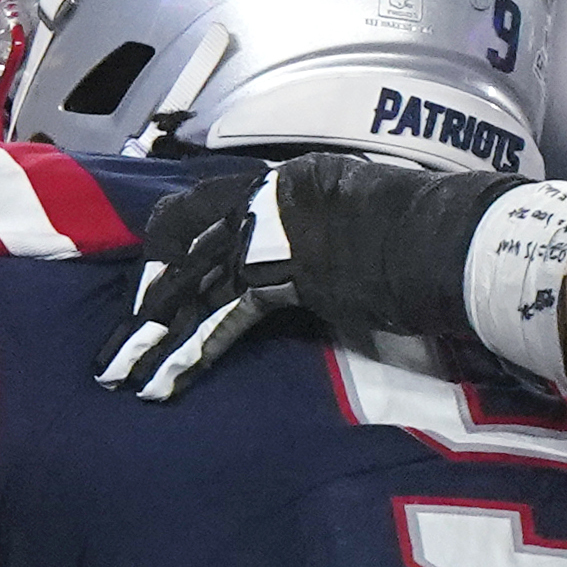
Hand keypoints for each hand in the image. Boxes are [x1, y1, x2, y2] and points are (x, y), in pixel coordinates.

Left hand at [104, 154, 506, 402]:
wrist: (452, 239)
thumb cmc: (424, 232)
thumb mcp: (358, 218)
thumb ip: (317, 235)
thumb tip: (296, 264)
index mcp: (288, 182)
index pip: (202, 210)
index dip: (167, 252)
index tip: (146, 292)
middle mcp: (268, 199)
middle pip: (183, 249)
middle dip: (145, 302)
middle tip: (113, 345)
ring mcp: (272, 233)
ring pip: (190, 286)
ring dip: (152, 338)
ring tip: (118, 376)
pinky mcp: (281, 276)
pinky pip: (221, 318)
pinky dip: (191, 353)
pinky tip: (164, 384)